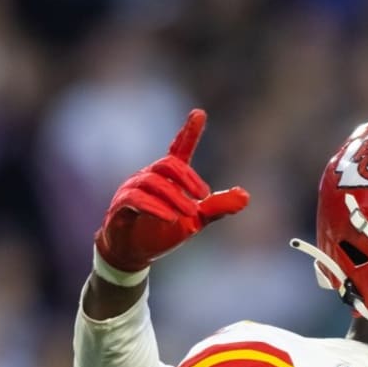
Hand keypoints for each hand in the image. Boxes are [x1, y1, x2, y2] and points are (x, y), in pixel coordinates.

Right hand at [94, 108, 248, 276]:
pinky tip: (170, 218)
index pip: (179, 150)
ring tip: (191, 213)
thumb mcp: (196, 221)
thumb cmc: (164, 231)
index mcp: (169, 178)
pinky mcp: (121, 206)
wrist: (135, 252)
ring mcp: (132, 189)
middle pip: (168, 164)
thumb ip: (217, 207)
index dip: (189, 133)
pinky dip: (154, 207)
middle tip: (204, 196)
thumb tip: (246, 196)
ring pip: (153, 182)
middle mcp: (149, 177)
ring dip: (174, 197)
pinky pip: (136, 200)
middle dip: (188, 179)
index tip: (199, 114)